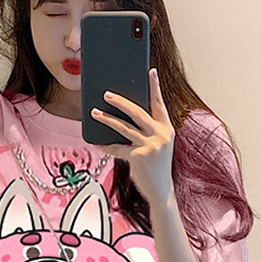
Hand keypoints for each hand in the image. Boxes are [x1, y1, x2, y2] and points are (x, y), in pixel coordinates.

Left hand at [91, 69, 174, 206]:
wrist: (160, 190)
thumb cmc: (156, 165)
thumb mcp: (158, 144)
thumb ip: (148, 130)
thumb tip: (125, 114)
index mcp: (166, 128)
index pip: (159, 103)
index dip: (155, 87)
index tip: (151, 71)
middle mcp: (160, 135)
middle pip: (137, 112)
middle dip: (120, 102)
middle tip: (106, 93)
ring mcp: (150, 146)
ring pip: (123, 127)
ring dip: (106, 119)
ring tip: (94, 112)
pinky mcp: (138, 157)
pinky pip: (117, 147)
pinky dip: (107, 145)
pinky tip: (98, 142)